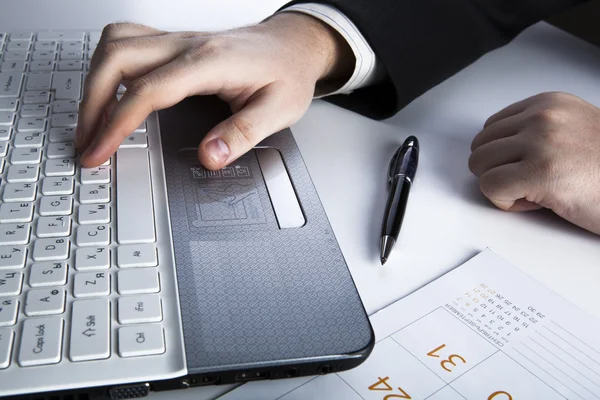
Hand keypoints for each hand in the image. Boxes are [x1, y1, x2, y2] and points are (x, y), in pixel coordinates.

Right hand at [77, 13, 352, 168]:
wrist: (292, 45)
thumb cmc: (287, 73)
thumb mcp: (280, 110)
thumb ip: (244, 134)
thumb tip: (209, 157)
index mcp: (210, 63)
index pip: (149, 90)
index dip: (117, 123)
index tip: (100, 151)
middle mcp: (187, 45)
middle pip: (118, 59)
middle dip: (92, 104)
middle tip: (86, 143)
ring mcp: (178, 40)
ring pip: (115, 45)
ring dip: (94, 82)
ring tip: (91, 122)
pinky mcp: (174, 43)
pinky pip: (127, 42)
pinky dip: (107, 67)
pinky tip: (109, 91)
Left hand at [469, 92, 599, 234]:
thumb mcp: (572, 131)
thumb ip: (535, 132)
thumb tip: (494, 149)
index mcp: (549, 103)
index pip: (492, 128)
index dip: (505, 155)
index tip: (531, 167)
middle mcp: (542, 116)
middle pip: (480, 147)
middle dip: (500, 170)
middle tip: (533, 183)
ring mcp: (540, 141)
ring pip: (479, 165)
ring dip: (502, 185)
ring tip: (537, 191)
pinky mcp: (538, 170)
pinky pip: (490, 187)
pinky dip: (506, 202)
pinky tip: (537, 202)